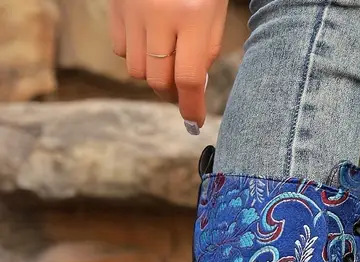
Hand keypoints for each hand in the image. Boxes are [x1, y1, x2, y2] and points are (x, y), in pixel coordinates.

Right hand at [109, 0, 227, 131]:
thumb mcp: (214, 15)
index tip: (195, 121)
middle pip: (159, 80)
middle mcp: (159, 16)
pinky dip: (136, 56)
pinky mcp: (115, 7)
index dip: (191, 107)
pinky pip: (122, 50)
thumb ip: (206, 53)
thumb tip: (193, 91)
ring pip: (137, 70)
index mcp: (192, 18)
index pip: (188, 79)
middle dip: (172, 94)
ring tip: (167, 63)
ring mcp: (132, 12)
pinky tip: (150, 43)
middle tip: (182, 93)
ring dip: (154, 75)